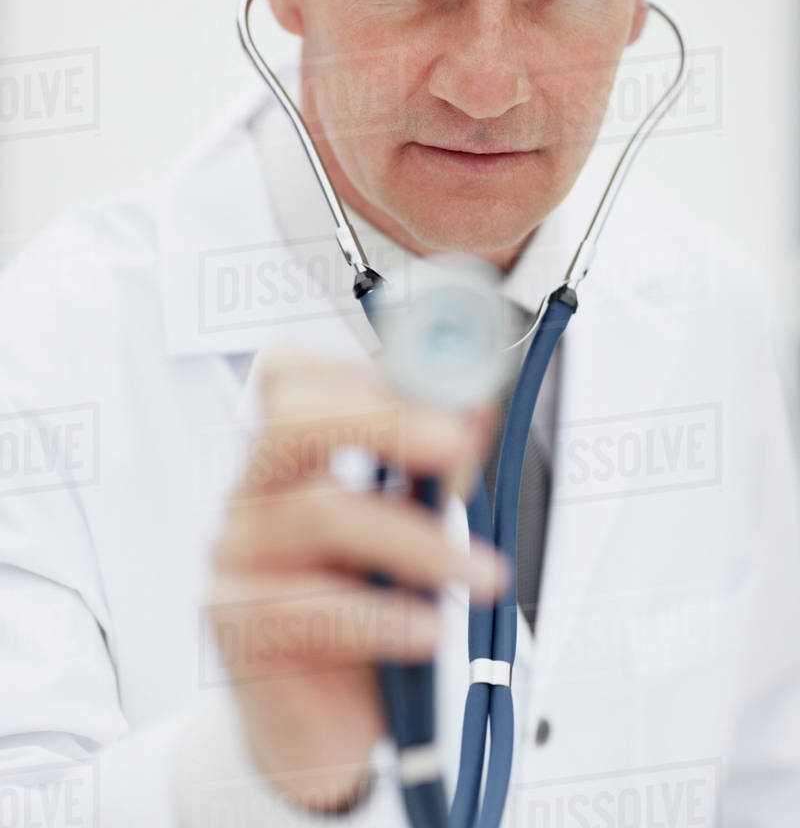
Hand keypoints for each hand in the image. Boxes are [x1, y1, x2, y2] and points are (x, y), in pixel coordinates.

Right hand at [205, 348, 509, 811]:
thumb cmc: (367, 612)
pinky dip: (383, 618)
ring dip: (419, 541)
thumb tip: (474, 408)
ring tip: (482, 574)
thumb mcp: (411, 525)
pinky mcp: (234, 621)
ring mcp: (236, 553)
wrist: (329, 725)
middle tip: (459, 444)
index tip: (441, 390)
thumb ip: (437, 466)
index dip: (363, 369)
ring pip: (320, 513)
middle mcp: (253, 491)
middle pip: (290, 418)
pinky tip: (428, 630)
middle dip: (385, 421)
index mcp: (289, 456)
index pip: (292, 374)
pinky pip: (308, 606)